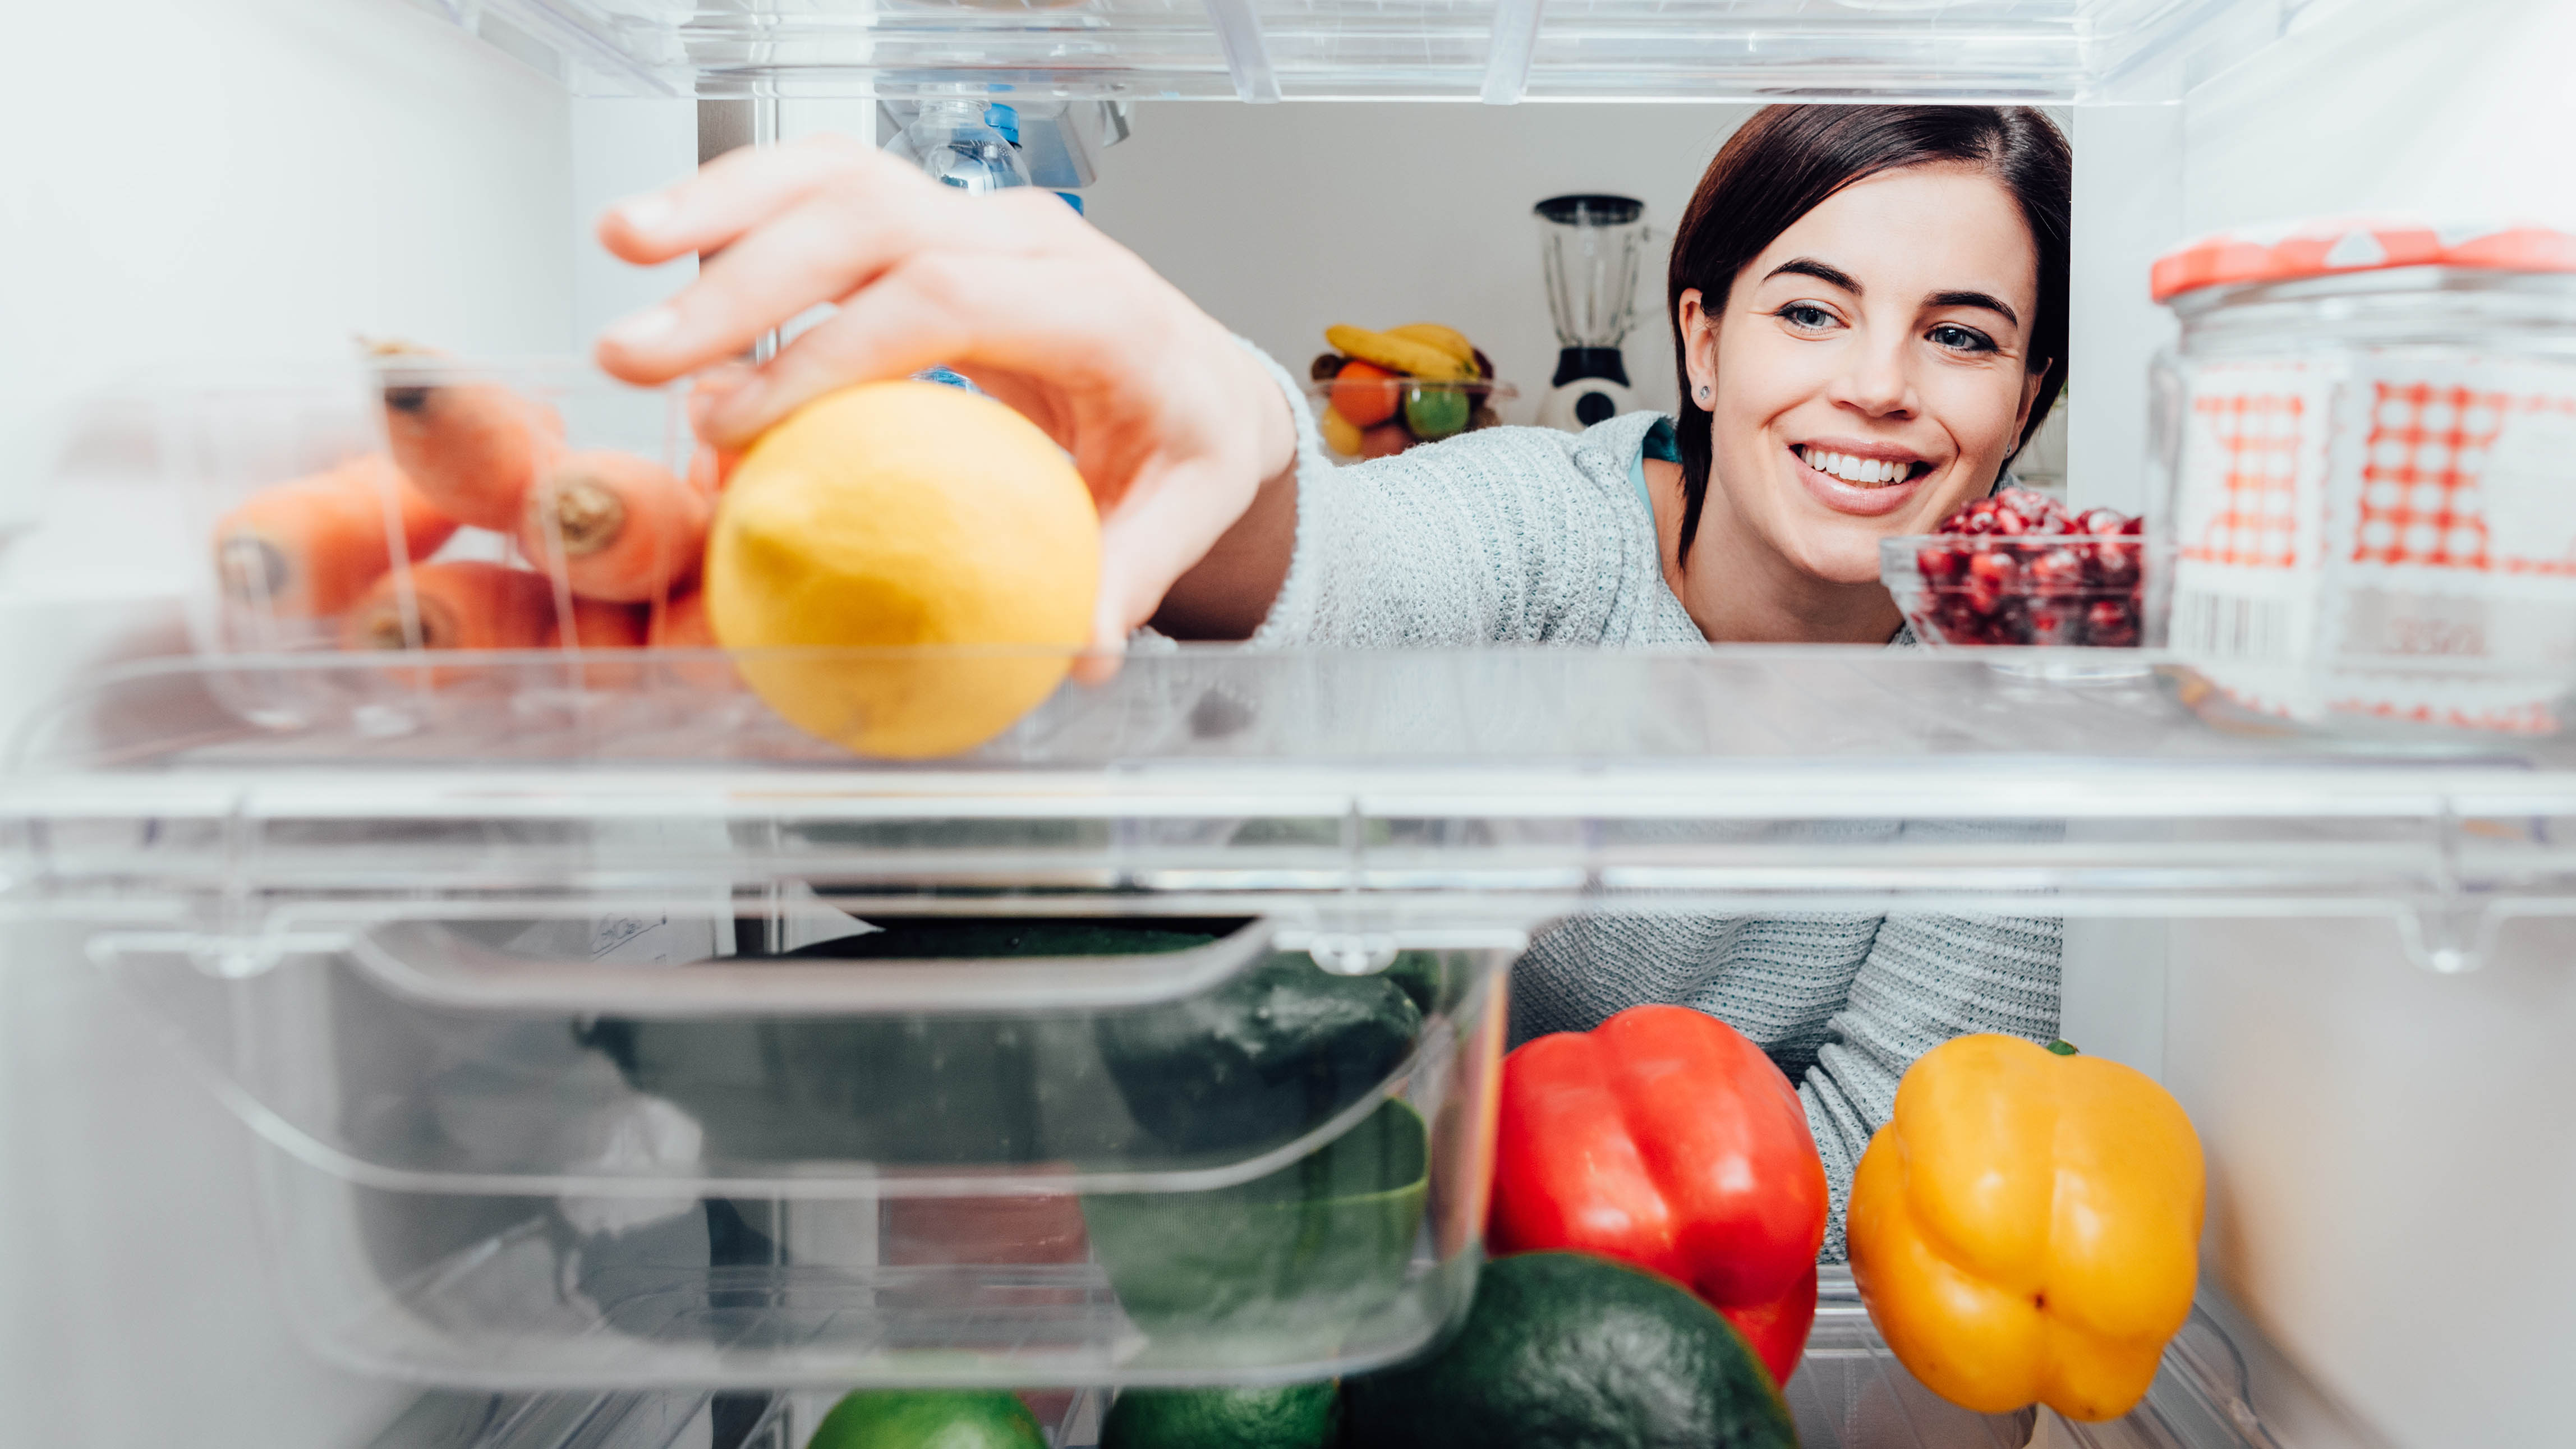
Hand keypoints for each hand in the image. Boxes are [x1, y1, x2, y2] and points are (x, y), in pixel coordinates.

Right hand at [593, 136, 1298, 675]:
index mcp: (1099, 309)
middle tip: (640, 357)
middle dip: (745, 280)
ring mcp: (978, 218)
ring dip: (721, 206)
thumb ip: (1128, 576)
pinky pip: (828, 190)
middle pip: (874, 221)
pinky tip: (658, 240)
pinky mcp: (933, 220)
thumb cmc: (1183, 444)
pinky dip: (740, 205)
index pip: (947, 300)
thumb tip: (1079, 652)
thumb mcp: (1183, 513)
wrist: (1202, 377)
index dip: (833, 353)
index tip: (740, 424)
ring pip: (840, 176)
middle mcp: (1034, 240)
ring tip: (619, 245)